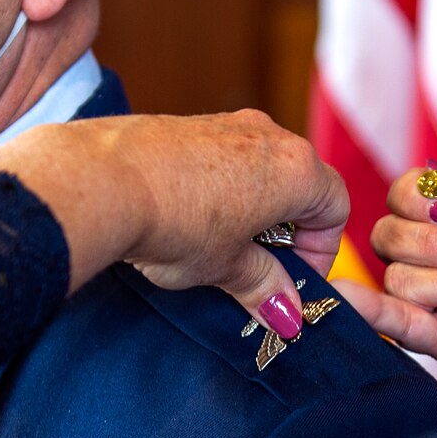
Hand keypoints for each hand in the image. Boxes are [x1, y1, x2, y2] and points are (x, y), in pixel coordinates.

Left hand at [0, 111, 348, 342]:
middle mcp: (269, 136)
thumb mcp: (227, 267)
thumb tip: (287, 314)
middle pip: (300, 186)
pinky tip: (188, 221)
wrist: (100, 180)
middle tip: (257, 271)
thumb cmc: (175, 222)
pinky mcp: (189, 124)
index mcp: (296, 169)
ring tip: (217, 249)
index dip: (321, 252)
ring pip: (260, 171)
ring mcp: (228, 124)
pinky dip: (221, 191)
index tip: (292, 281)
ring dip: (252, 212)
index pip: (336, 209)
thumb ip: (265, 287)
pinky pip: (223, 159)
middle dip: (286, 233)